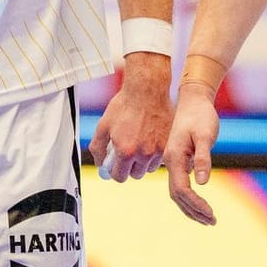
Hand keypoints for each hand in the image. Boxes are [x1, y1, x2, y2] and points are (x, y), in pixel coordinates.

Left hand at [88, 52, 171, 181]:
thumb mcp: (103, 125)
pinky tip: (150, 140)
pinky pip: (160, 157)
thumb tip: (100, 163)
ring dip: (143, 162)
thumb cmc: (124, 105)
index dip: (114, 172)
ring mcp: (158, 149)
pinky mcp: (168, 142)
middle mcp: (144, 154)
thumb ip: (98, 148)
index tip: (114, 165)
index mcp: (126, 152)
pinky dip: (155, 154)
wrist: (147, 90)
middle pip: (136, 175)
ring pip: (150, 168)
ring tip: (139, 145)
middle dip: (129, 167)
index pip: (120, 177)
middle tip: (126, 154)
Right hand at [165, 83, 220, 224]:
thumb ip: (202, 158)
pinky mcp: (179, 159)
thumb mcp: (205, 135)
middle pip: (177, 195)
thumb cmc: (200, 115)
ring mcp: (173, 161)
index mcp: (174, 157)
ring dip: (191, 207)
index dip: (195, 204)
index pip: (181, 189)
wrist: (194, 99)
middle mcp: (170, 161)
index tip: (211, 213)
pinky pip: (181, 184)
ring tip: (209, 219)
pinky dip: (189, 198)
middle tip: (212, 221)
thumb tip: (202, 183)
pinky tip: (200, 204)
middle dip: (194, 211)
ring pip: (178, 192)